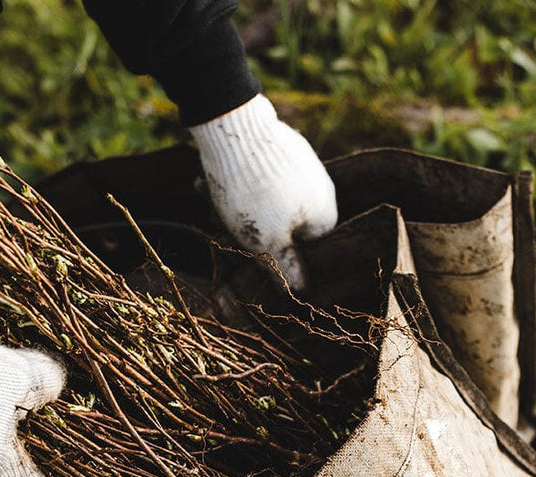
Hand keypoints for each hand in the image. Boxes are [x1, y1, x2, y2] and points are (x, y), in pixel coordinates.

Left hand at [189, 94, 337, 287]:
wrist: (232, 125)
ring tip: (209, 196)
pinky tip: (211, 179)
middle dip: (248, 227)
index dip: (273, 254)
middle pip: (282, 223)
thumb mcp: (267, 243)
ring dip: (236, 204)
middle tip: (219, 220)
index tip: (246, 250)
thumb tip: (302, 293)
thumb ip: (286, 270)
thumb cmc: (252, 193)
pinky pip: (259, 173)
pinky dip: (238, 181)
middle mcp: (321, 188)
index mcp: (326, 214)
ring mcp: (302, 163)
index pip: (304, 249)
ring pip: (266, 198)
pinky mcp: (280, 143)